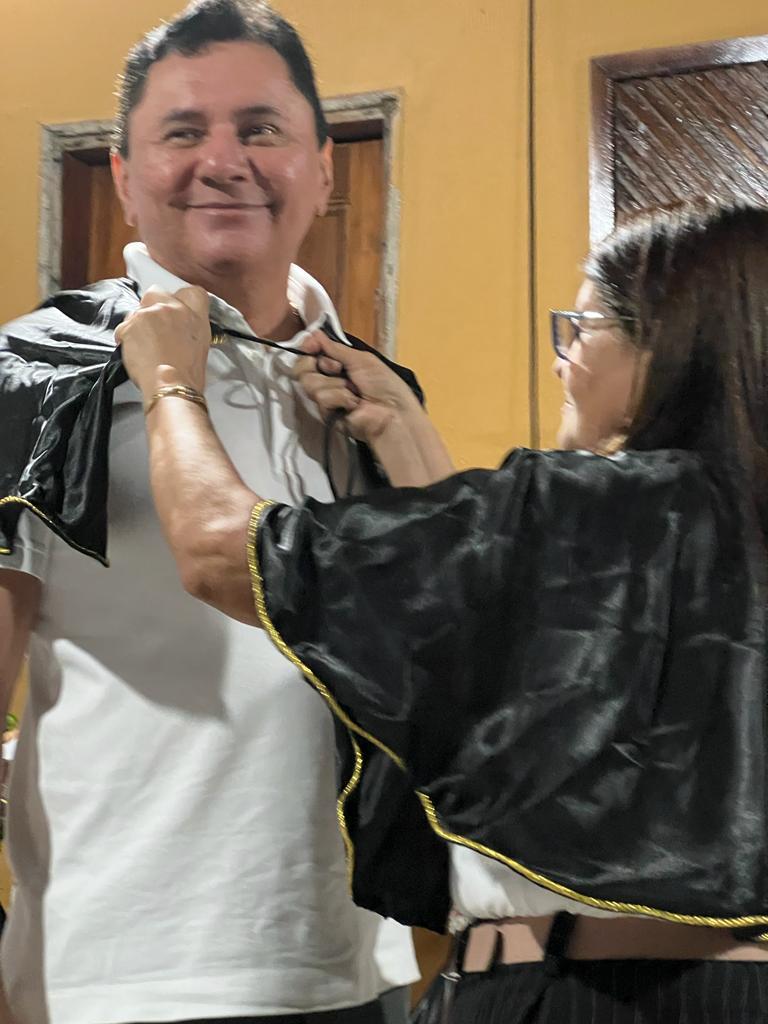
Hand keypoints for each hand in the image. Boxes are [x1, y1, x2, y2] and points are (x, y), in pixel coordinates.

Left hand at [116, 286, 210, 398]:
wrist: (171, 385)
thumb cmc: (186, 374)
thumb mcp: (201, 346)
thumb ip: (190, 326)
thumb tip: (179, 325)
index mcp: (195, 316)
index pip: (193, 292)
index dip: (182, 299)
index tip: (175, 308)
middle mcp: (173, 309)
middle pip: (157, 293)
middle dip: (152, 306)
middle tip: (155, 327)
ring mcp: (150, 314)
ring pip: (137, 310)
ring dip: (138, 324)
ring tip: (146, 346)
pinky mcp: (131, 324)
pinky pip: (124, 327)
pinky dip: (126, 338)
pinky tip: (136, 352)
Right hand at [292, 331, 422, 443]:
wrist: (392, 412)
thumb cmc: (384, 384)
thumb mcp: (361, 359)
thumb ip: (336, 348)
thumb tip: (315, 333)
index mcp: (338, 364)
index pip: (311, 353)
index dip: (308, 346)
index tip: (312, 344)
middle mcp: (329, 380)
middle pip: (302, 368)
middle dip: (321, 364)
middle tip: (338, 369)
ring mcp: (326, 398)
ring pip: (310, 382)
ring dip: (335, 383)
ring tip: (353, 390)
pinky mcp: (326, 414)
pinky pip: (322, 398)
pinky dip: (339, 397)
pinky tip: (353, 403)